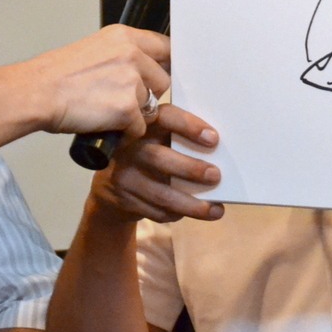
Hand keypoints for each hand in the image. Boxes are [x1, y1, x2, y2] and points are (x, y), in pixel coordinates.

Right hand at [18, 25, 170, 137]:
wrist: (34, 93)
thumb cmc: (56, 76)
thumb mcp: (95, 50)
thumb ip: (124, 55)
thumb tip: (146, 67)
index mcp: (124, 37)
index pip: (166, 47)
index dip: (165, 65)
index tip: (159, 75)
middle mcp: (132, 54)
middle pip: (163, 80)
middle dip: (148, 93)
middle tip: (122, 100)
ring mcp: (132, 82)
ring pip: (152, 106)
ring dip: (135, 114)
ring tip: (106, 111)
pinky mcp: (128, 108)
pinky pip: (140, 127)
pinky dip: (125, 132)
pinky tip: (105, 125)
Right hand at [89, 103, 223, 223]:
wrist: (109, 184)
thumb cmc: (150, 153)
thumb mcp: (159, 137)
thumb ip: (182, 137)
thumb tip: (222, 148)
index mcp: (146, 124)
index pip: (166, 118)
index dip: (189, 126)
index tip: (214, 139)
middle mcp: (129, 147)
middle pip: (160, 158)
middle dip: (191, 169)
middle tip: (216, 176)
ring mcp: (123, 175)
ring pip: (161, 194)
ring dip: (192, 205)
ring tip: (215, 210)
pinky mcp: (122, 199)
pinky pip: (155, 211)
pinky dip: (177, 214)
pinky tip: (192, 213)